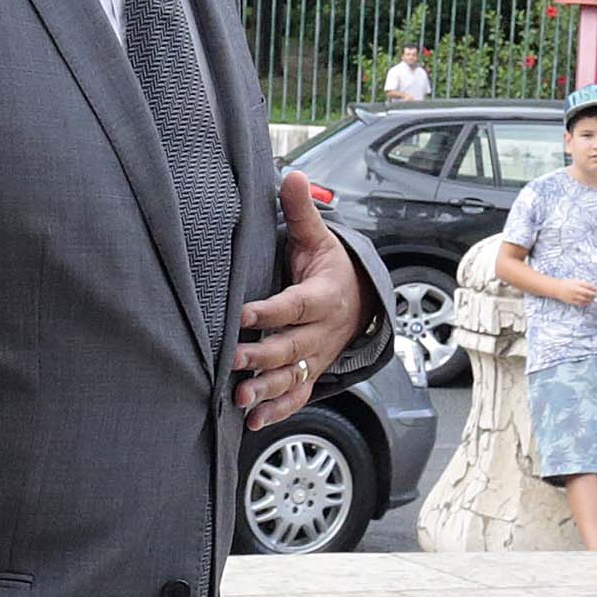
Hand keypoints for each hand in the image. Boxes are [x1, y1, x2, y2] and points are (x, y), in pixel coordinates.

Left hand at [235, 171, 363, 429]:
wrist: (363, 300)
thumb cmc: (330, 267)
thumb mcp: (319, 238)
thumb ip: (301, 212)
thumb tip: (292, 175)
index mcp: (324, 296)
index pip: (295, 304)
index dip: (271, 311)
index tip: (243, 313)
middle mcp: (323, 331)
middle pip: (292, 346)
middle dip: (263, 355)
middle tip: (233, 359)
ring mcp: (318, 355)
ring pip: (294, 375)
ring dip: (267, 389)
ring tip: (241, 397)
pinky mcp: (313, 372)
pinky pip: (298, 396)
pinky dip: (278, 411)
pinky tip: (254, 421)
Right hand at [558, 281, 596, 308]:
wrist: (556, 288)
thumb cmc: (566, 283)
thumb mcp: (575, 281)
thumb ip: (583, 284)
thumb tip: (592, 288)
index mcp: (577, 283)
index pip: (589, 286)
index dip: (594, 288)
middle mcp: (576, 290)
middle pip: (588, 293)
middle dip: (594, 294)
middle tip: (596, 295)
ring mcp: (574, 296)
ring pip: (585, 299)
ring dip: (590, 299)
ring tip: (592, 299)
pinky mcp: (572, 301)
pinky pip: (581, 304)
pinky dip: (585, 303)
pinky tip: (587, 302)